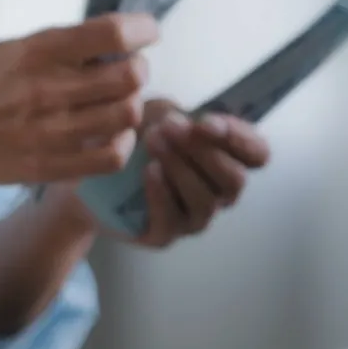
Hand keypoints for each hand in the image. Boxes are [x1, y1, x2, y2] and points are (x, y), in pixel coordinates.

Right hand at [0, 13, 157, 185]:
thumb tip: (110, 43)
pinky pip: (111, 157)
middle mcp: (49, 89)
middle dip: (139, 70)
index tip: (147, 32)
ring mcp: (51, 131)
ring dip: (132, 105)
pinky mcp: (50, 165)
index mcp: (37, 51)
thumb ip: (58, 47)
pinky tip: (115, 137)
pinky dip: (124, 145)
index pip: (112, 34)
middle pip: (130, 77)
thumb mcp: (9, 50)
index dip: (142, 29)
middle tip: (130, 72)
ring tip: (120, 104)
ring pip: (126, 115)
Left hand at [132, 99, 270, 247]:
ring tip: (152, 142)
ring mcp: (192, 217)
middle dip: (203, 151)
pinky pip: (171, 221)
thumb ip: (176, 113)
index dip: (238, 138)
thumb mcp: (153, 113)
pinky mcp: (163, 235)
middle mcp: (217, 193)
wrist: (90, 170)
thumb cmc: (131, 139)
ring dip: (180, 169)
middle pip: (234, 180)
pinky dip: (161, 194)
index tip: (205, 122)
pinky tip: (148, 171)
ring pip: (205, 201)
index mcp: (226, 159)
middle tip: (169, 128)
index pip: (257, 154)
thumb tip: (189, 119)